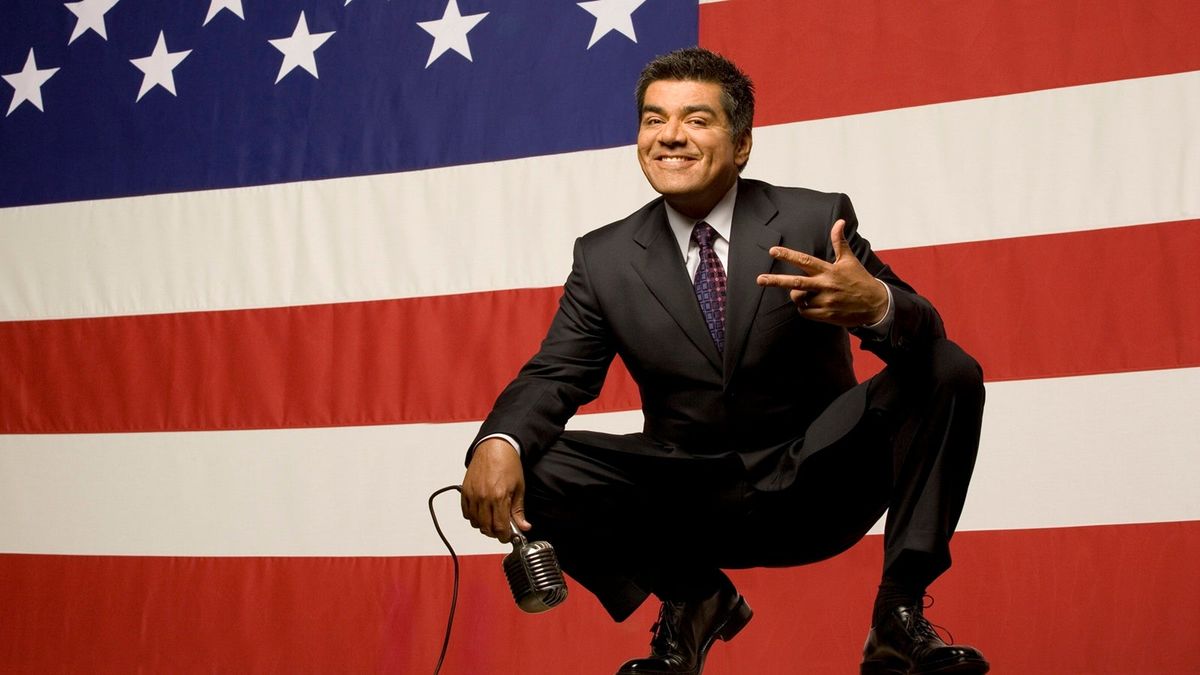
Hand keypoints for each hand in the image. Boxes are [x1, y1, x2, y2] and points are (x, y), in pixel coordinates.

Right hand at [461, 438, 529, 543]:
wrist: (495, 447)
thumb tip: (524, 526)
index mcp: (499, 497)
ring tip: (491, 519)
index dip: (504, 536)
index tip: (508, 536)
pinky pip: (466, 513)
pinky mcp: (465, 491)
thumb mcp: (519, 488)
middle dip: (495, 533)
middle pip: (486, 528)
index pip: (499, 528)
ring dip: (483, 525)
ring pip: (474, 522)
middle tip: (501, 529)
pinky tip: (481, 512)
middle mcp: (483, 497)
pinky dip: (473, 517)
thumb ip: (519, 510)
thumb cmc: (508, 464)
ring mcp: (472, 495)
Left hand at [756, 219, 887, 326]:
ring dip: (797, 296)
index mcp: (829, 270)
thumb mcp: (849, 260)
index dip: (788, 255)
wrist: (875, 304)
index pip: (805, 260)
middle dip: (776, 280)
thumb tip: (839, 222)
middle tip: (760, 279)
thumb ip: (839, 242)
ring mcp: (826, 301)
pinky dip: (804, 309)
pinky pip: (805, 312)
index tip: (773, 250)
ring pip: (799, 299)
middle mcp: (826, 285)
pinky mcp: (827, 315)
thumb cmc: (859, 280)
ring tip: (806, 294)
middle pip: (796, 282)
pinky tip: (811, 304)